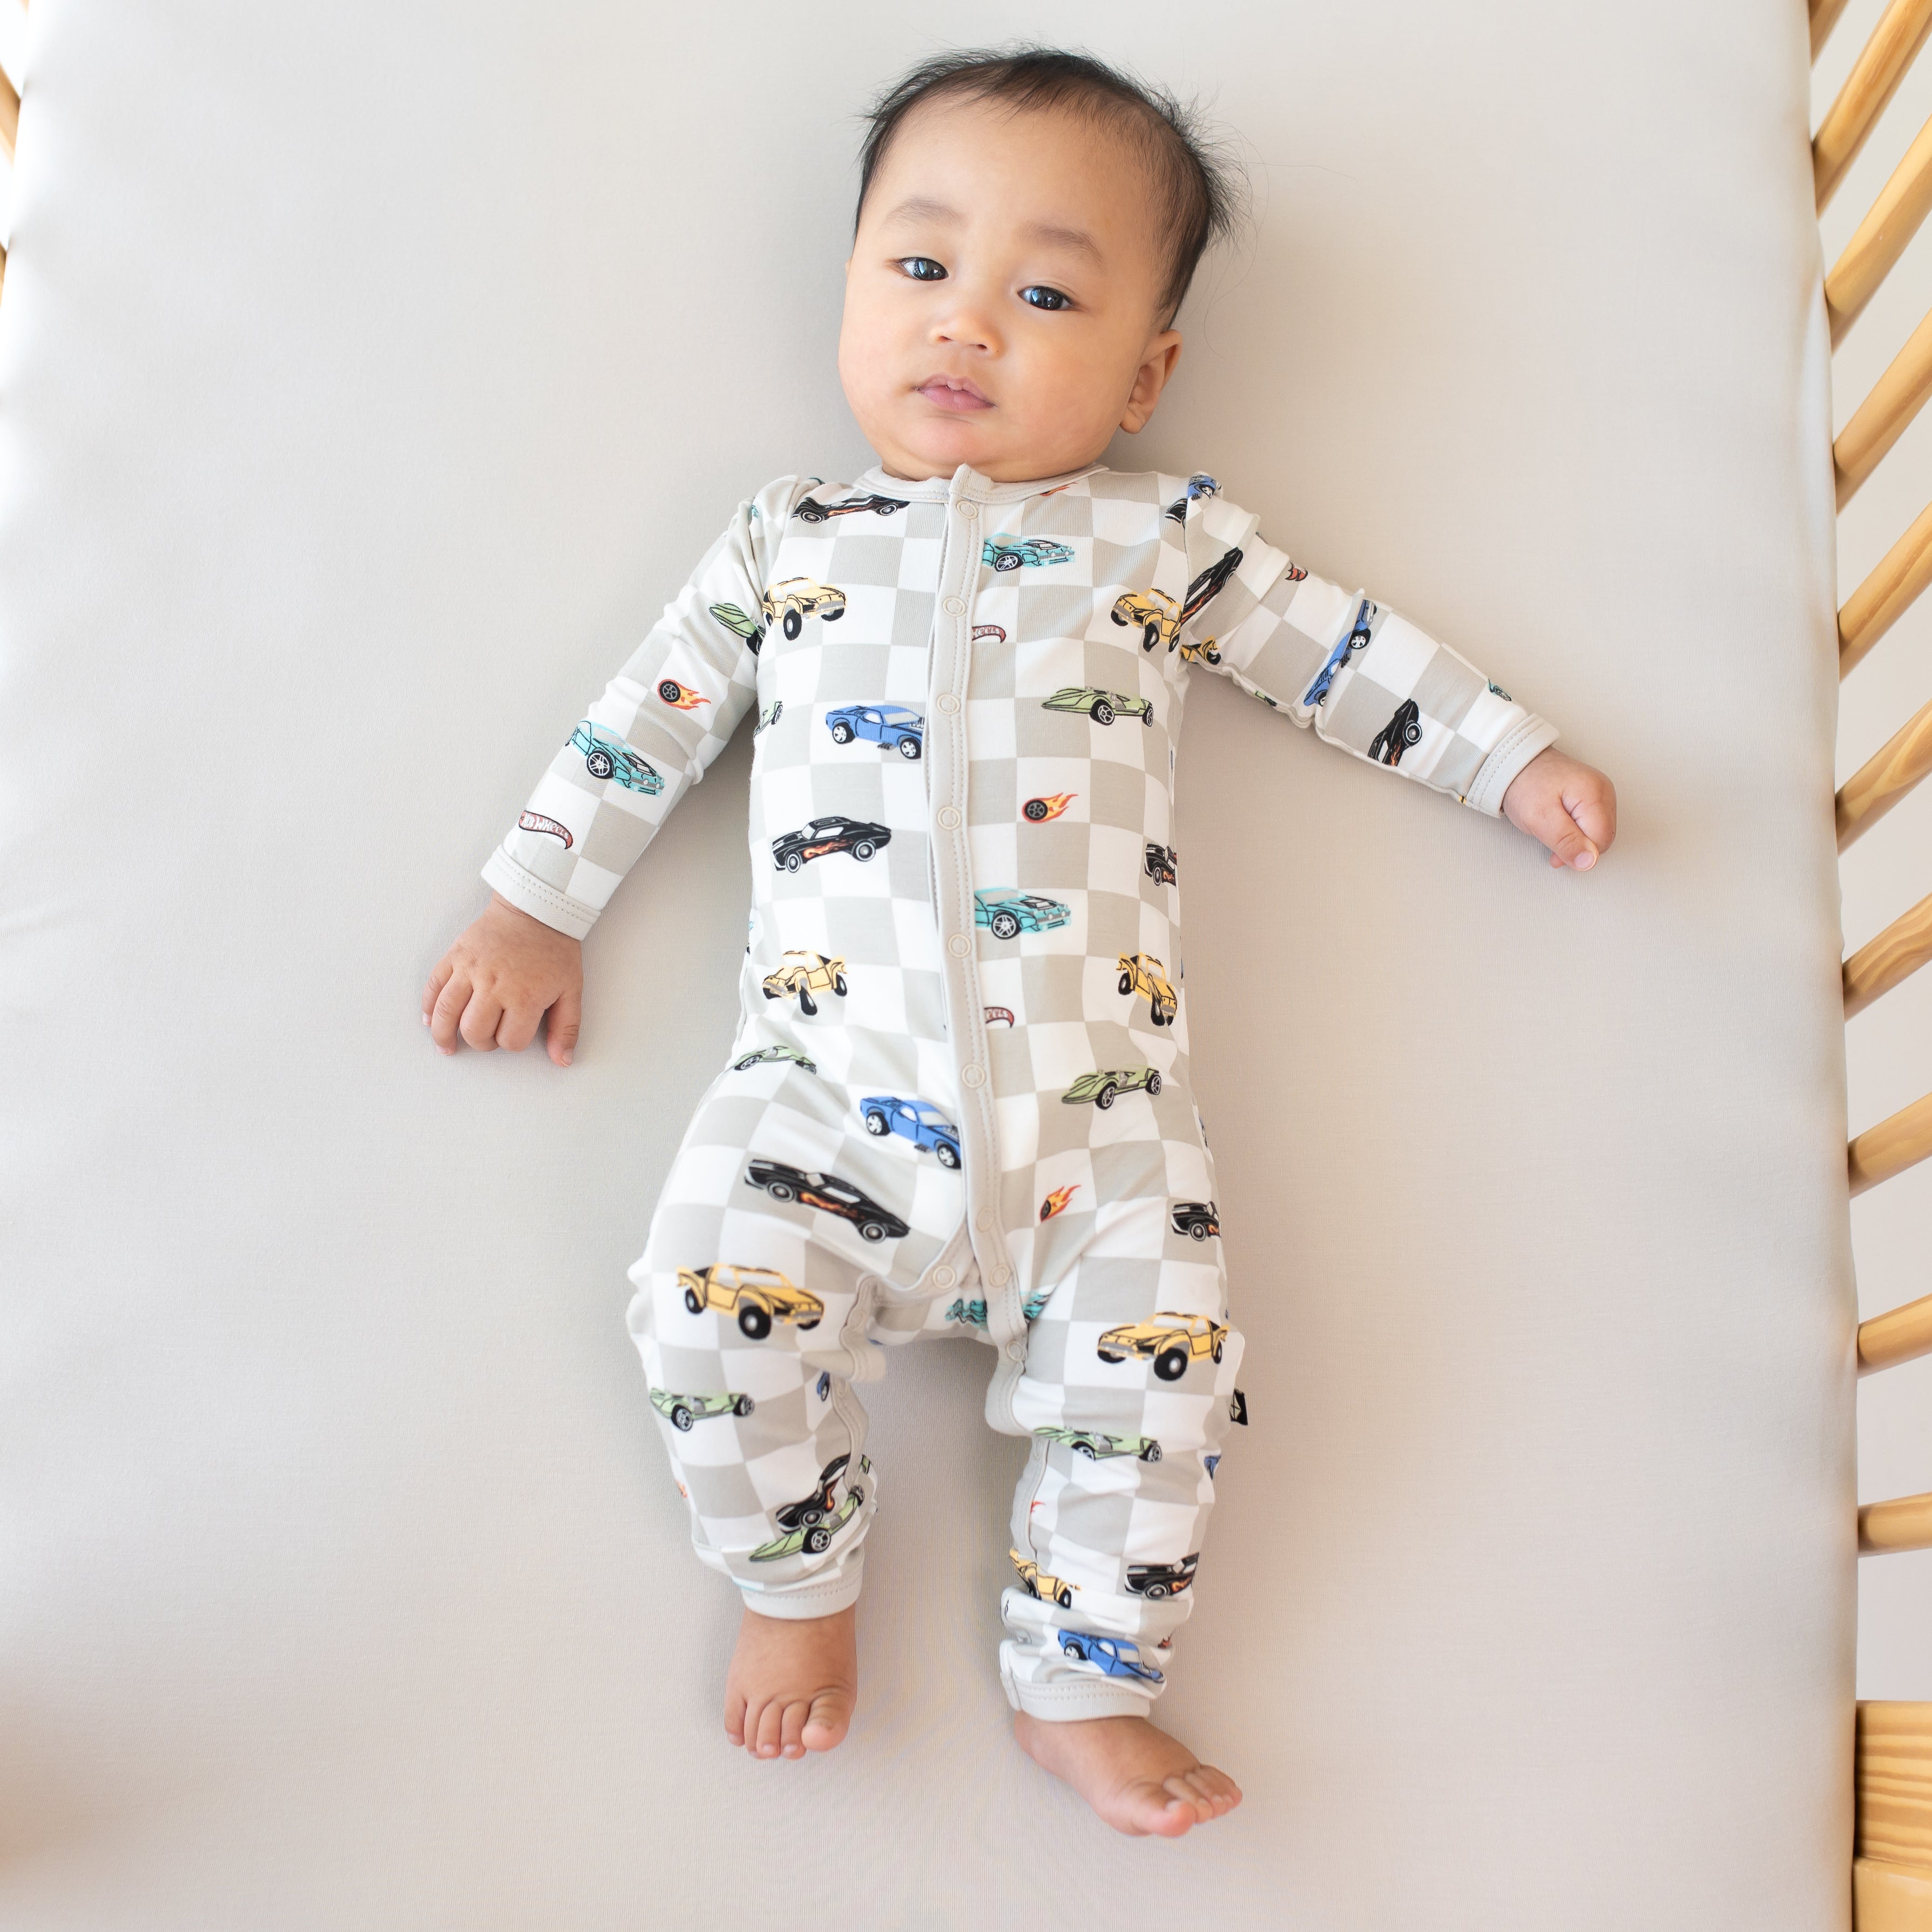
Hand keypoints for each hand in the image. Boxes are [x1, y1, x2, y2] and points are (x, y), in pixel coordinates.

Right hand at [422, 893, 583, 1063]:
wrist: (535, 910)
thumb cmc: (554, 950)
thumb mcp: (571, 990)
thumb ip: (566, 1028)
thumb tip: (562, 1061)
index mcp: (525, 996)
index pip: (510, 1040)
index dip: (513, 1042)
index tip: (516, 1033)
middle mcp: (494, 985)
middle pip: (475, 1031)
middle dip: (481, 1043)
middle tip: (486, 1038)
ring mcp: (470, 970)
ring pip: (447, 1013)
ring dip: (443, 1035)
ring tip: (445, 1046)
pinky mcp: (455, 956)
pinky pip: (434, 986)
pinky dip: (428, 1006)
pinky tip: (429, 1020)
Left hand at [1502, 748, 1616, 870]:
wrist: (1514, 764)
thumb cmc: (1524, 785)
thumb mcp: (1539, 818)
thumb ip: (1566, 842)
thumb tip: (1589, 863)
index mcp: (1594, 794)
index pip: (1602, 840)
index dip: (1579, 852)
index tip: (1556, 849)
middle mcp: (1603, 791)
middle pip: (1603, 837)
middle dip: (1577, 847)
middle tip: (1551, 837)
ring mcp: (1600, 792)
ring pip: (1597, 832)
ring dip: (1576, 839)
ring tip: (1553, 827)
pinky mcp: (1593, 795)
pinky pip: (1592, 823)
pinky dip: (1576, 830)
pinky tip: (1561, 824)